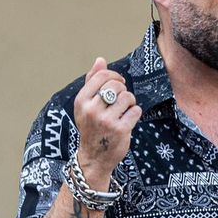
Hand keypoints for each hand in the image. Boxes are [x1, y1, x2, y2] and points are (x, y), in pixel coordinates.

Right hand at [73, 57, 141, 186]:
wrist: (94, 157)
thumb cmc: (92, 127)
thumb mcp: (86, 105)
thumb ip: (92, 81)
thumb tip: (101, 60)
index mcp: (81, 100)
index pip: (102, 76)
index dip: (115, 76)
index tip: (119, 83)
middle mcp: (92, 109)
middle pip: (117, 85)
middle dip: (123, 90)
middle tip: (122, 100)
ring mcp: (106, 120)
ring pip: (128, 97)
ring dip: (131, 102)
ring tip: (125, 110)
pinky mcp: (120, 130)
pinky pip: (136, 111)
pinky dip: (135, 114)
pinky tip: (128, 120)